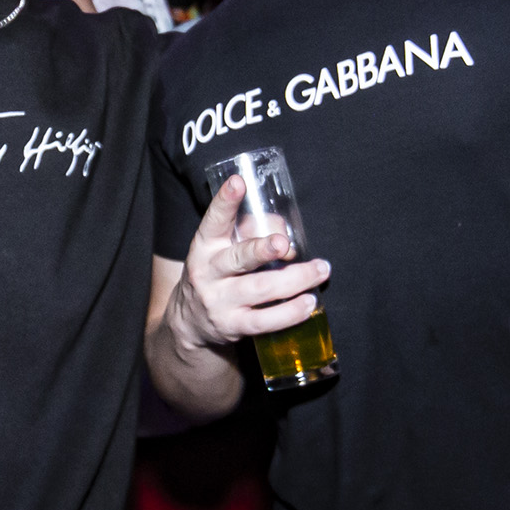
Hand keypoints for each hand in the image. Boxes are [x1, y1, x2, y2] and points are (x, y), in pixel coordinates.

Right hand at [164, 175, 331, 358]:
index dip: (225, 201)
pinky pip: (265, 321)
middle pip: (238, 258)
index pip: (213, 220)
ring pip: (261, 289)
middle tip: (284, 243)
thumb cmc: (215, 275)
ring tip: (320, 270)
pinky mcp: (233, 327)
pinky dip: (291, 312)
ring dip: (295, 280)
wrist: (189, 323)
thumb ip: (249, 233)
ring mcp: (220, 302)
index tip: (238, 182)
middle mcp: (208, 273)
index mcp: (204, 246)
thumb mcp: (219, 250)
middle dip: (262, 250)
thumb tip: (287, 233)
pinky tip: (309, 303)